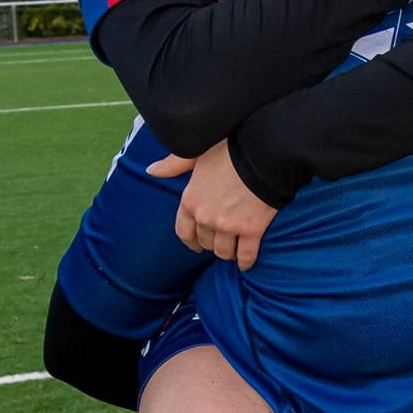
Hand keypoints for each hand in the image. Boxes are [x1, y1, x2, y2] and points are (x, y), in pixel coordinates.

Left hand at [147, 140, 277, 268]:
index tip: (196, 245)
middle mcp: (206, 217)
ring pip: (224, 251)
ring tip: (233, 251)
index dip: (190, 241)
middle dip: (211, 244)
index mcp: (190, 200)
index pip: (183, 231)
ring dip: (227, 253)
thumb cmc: (229, 149)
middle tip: (220, 241)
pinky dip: (246, 262)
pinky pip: (247, 255)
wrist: (262, 152)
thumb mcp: (196, 153)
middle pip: (205, 242)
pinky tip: (246, 264)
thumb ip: (173, 165)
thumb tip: (151, 170)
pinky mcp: (252, 230)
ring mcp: (229, 226)